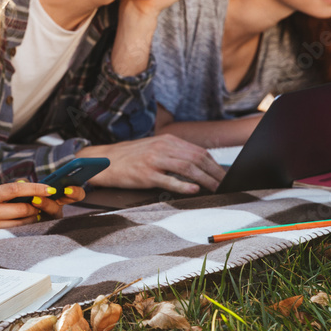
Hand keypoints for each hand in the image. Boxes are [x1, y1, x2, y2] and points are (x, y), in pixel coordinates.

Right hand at [0, 183, 84, 228]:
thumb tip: (24, 188)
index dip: (35, 189)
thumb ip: (1, 190)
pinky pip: (11, 233)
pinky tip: (25, 222)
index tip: (50, 188)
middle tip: (45, 202)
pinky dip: (20, 227)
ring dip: (31, 218)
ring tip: (36, 212)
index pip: (15, 190)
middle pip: (21, 210)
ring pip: (19, 225)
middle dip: (36, 206)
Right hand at [80, 134, 224, 193]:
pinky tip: (194, 189)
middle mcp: (162, 147)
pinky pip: (169, 179)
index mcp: (167, 140)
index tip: (223, 175)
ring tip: (216, 189)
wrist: (105, 161)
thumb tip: (198, 165)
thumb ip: (174, 153)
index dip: (214, 164)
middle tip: (225, 184)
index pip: (198, 151)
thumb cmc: (130, 157)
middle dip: (214, 173)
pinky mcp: (146, 174)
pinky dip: (184, 185)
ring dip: (205, 179)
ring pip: (187, 168)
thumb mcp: (154, 148)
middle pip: (197, 159)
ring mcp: (154, 160)